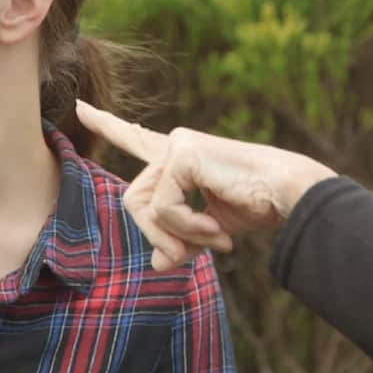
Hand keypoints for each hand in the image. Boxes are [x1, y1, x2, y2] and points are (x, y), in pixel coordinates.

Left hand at [75, 99, 337, 270]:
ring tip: (216, 239)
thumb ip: (179, 241)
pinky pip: (163, 209)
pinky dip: (189, 228)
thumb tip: (155, 265)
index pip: (138, 140)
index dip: (109, 126)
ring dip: (178, 235)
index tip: (81, 107)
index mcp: (182, 157)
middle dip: (159, 236)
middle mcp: (176, 145)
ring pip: (144, 208)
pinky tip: (218, 227)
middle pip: (133, 202)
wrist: (290, 195)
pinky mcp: (182, 154)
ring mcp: (178, 146)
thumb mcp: (211, 230)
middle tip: (191, 255)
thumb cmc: (261, 206)